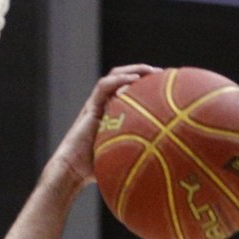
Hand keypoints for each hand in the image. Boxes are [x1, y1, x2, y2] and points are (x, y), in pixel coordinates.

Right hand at [47, 64, 158, 187]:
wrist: (73, 169)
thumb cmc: (97, 169)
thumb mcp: (125, 157)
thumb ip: (140, 153)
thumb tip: (166, 162)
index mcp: (114, 114)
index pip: (130, 90)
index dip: (146, 84)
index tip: (165, 84)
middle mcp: (105, 105)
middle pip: (123, 79)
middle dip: (143, 71)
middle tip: (162, 73)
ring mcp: (97, 104)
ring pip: (114, 76)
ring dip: (133, 70)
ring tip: (151, 71)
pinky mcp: (90, 107)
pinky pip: (104, 86)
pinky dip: (119, 79)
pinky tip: (135, 79)